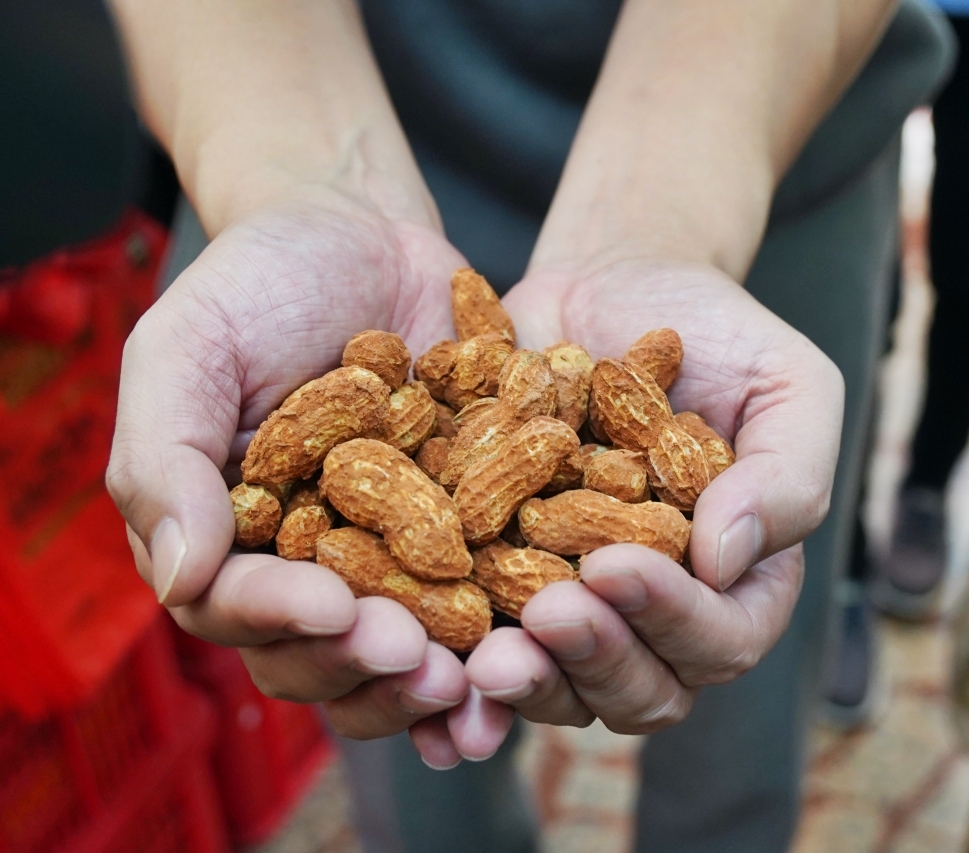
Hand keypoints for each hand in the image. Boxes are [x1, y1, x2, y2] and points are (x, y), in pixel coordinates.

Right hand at [107, 188, 512, 766]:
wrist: (360, 230)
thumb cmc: (256, 283)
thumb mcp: (188, 350)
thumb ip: (164, 459)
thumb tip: (180, 580)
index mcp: (229, 542)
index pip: (242, 608)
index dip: (285, 621)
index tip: (335, 610)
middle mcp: (309, 566)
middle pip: (328, 653)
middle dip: (370, 666)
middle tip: (421, 664)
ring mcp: (392, 555)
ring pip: (409, 645)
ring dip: (442, 675)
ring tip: (483, 678)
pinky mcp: (467, 533)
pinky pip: (490, 593)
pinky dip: (513, 627)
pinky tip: (545, 641)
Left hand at [457, 257, 841, 735]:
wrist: (613, 285)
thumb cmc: (717, 333)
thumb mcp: (789, 384)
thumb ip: (787, 475)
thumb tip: (725, 562)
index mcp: (739, 580)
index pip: (722, 639)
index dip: (673, 619)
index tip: (616, 564)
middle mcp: (660, 612)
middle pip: (643, 691)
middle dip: (596, 659)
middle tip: (547, 612)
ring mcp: (580, 605)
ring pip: (562, 688)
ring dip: (528, 683)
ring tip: (487, 653)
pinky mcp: (504, 581)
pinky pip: (484, 647)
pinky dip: (459, 670)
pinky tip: (432, 657)